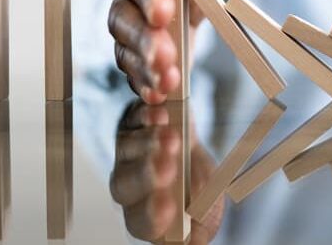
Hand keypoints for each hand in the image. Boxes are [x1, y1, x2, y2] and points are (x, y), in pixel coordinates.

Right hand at [108, 0, 224, 103]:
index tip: (165, 13)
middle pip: (127, 20)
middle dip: (146, 42)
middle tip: (165, 59)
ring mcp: (128, 30)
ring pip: (127, 50)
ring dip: (146, 69)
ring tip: (168, 84)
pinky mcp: (135, 56)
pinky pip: (134, 73)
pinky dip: (145, 87)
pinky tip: (159, 98)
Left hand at [110, 101, 222, 242]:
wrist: (192, 171)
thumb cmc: (198, 203)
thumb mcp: (204, 219)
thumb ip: (197, 225)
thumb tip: (197, 232)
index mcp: (145, 218)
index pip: (142, 219)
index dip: (154, 213)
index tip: (170, 208)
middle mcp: (129, 185)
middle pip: (127, 181)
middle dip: (148, 171)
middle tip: (170, 164)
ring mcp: (129, 153)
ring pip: (129, 145)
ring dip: (149, 136)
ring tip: (168, 127)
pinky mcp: (136, 124)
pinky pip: (137, 114)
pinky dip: (148, 106)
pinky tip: (162, 99)